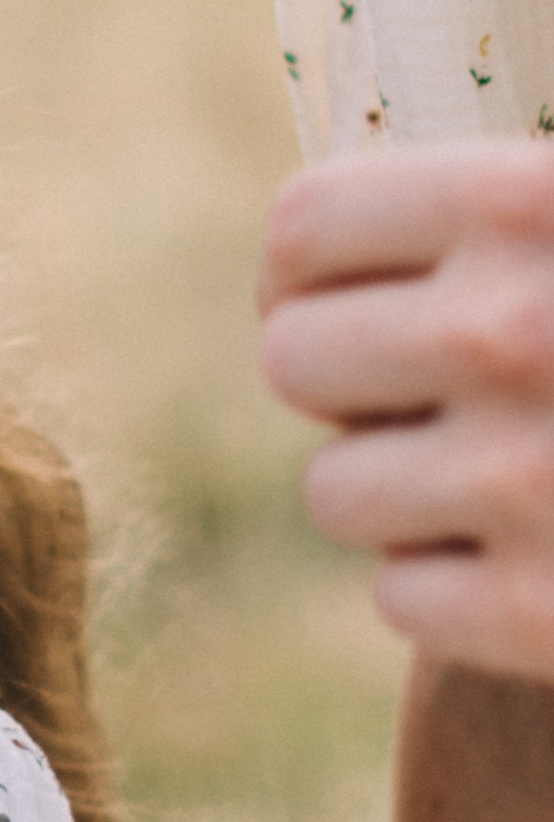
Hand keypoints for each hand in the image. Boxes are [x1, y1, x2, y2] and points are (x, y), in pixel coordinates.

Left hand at [258, 146, 553, 678]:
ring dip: (409, 495)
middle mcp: (518, 332)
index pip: (302, 229)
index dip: (312, 276)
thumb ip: (483, 220)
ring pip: (337, 491)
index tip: (352, 299)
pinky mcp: (543, 619)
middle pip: (293, 362)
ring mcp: (529, 484)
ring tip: (529, 476)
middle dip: (358, 388)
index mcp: (533, 203)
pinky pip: (403, 599)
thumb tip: (305, 244)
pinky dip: (466, 593)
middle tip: (451, 399)